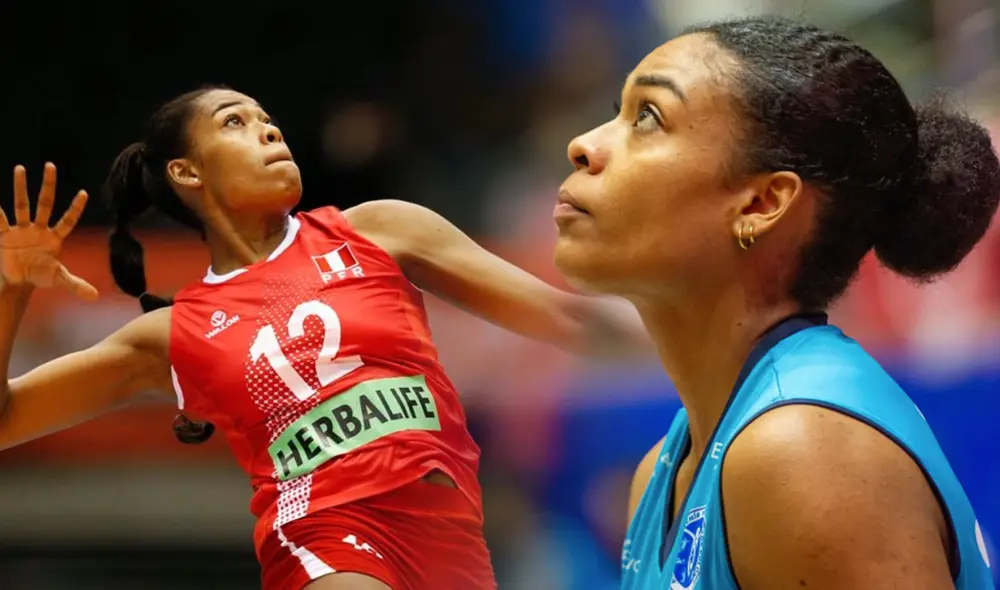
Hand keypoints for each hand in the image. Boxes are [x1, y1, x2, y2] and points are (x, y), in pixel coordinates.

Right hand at [0, 164, 96, 299]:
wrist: (18, 281)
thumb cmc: (40, 275)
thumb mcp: (58, 279)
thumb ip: (76, 285)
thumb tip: (96, 296)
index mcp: (54, 237)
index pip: (68, 219)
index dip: (75, 208)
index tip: (84, 193)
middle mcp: (38, 228)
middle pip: (44, 203)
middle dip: (48, 185)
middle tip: (51, 165)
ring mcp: (20, 229)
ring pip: (21, 204)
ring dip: (20, 187)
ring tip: (20, 168)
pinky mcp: (4, 235)